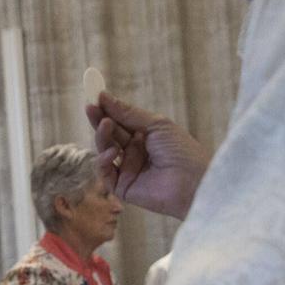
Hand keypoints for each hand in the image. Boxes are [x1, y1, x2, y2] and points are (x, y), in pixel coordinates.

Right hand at [88, 92, 210, 219]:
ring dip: (102, 137)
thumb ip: (128, 113)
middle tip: (90, 108)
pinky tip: (111, 152)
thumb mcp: (156, 124)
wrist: (193, 182)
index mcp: (146, 136)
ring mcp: (129, 170)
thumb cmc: (182, 151)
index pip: (121, 122)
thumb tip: (104, 96)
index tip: (95, 97)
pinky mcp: (124, 187)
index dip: (108, 110)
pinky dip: (103, 161)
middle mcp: (136, 152)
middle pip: (111, 135)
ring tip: (106, 125)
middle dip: (100, 121)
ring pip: (105, 151)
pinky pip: (106, 173)